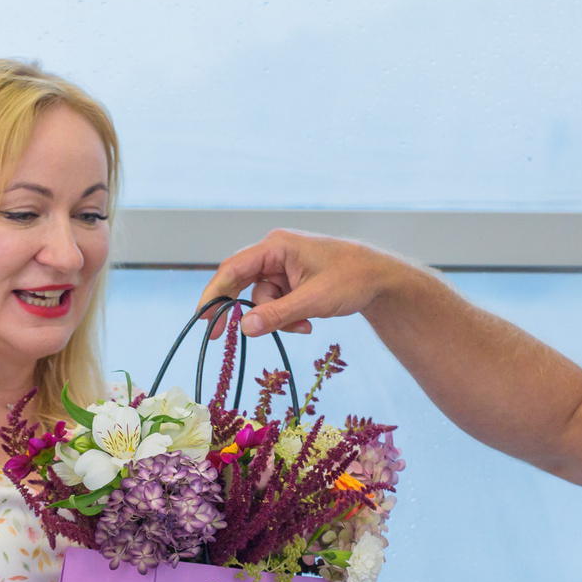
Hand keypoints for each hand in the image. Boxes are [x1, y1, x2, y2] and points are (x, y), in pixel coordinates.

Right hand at [199, 230, 419, 336]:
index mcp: (276, 245)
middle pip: (242, 284)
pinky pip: (276, 303)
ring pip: (261, 299)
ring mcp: (282, 267)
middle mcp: (274, 252)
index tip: (200, 318)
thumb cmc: (351, 280)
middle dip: (245, 311)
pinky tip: (308, 322)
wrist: (380, 279)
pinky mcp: (291, 280)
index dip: (213, 294)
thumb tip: (243, 329)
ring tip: (304, 326)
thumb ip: (277, 314)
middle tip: (217, 335)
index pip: (233, 268)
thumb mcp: (313, 301)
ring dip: (278, 318)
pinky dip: (288, 317)